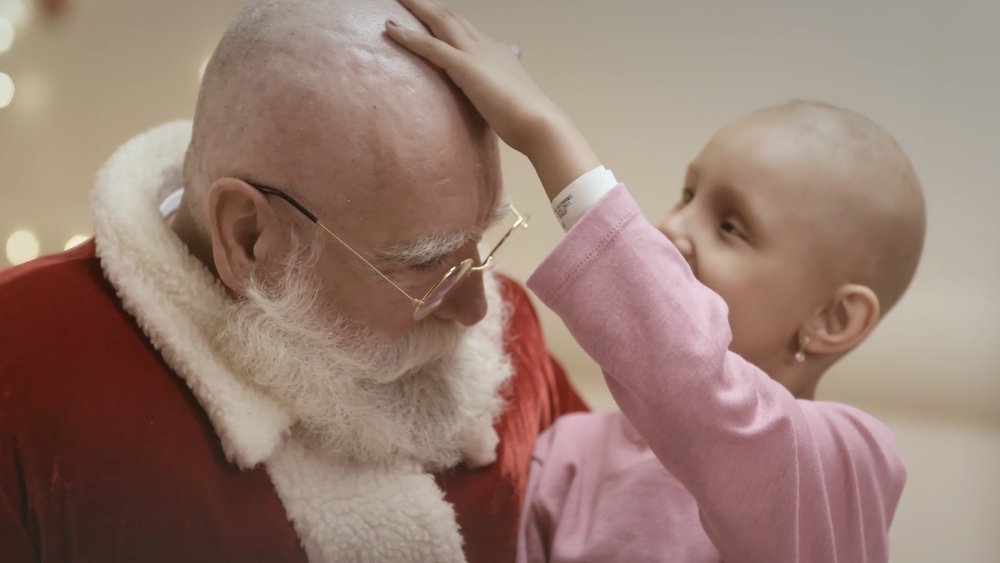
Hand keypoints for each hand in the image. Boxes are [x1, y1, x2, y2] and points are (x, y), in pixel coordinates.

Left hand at [385, 0, 599, 199]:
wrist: (538, 122)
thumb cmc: (527, 116)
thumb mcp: (514, 92)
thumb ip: (507, 78)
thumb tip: (513, 61)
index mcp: (497, 51)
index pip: (465, 28)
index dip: (446, 18)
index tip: (431, 11)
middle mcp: (485, 45)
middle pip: (450, 17)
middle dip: (428, 5)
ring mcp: (474, 54)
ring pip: (439, 22)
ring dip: (417, 8)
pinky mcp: (464, 67)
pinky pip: (431, 47)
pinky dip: (409, 36)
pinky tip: (390, 29)